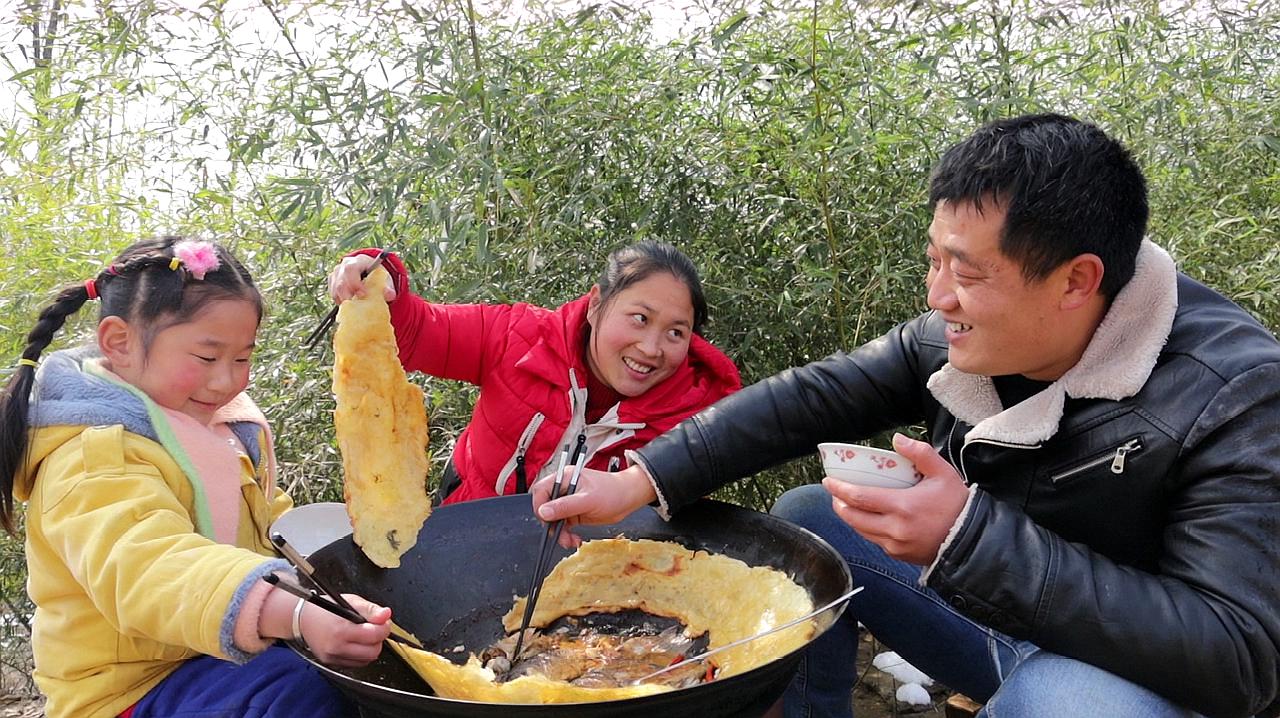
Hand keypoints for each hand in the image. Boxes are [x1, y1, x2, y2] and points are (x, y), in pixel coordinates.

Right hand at [299, 594, 391, 667]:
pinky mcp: (332, 663)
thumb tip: (386, 615)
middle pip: (373, 651)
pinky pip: (356, 663)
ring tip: (363, 634)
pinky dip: (361, 654)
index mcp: (341, 630)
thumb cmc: (325, 608)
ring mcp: (333, 657)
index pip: (374, 635)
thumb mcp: (350, 601)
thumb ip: (370, 609)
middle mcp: (336, 647)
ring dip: (370, 647)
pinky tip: (355, 642)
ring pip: (366, 660)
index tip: (383, 622)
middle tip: (374, 628)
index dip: (384, 627)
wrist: (301, 619)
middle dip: (378, 639)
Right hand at [327, 254, 396, 303]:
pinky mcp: (333, 283)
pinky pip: (333, 294)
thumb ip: (388, 287)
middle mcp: (343, 266)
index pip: (350, 269)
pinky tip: (351, 304)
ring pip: (335, 290)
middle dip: (348, 296)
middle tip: (357, 306)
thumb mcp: (385, 279)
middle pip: (340, 282)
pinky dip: (341, 301)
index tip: (362, 294)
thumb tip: (390, 294)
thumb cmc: (377, 275)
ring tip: (356, 306)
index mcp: (357, 261)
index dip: (354, 283)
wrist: (369, 273)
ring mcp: (336, 274)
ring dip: (344, 300)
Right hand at [532, 465, 657, 548]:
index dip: (540, 506)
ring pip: (553, 519)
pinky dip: (566, 535)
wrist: (628, 498)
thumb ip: (565, 506)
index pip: (541, 491)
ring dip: (559, 532)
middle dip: (551, 523)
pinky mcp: (574, 513)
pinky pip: (563, 526)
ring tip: (569, 541)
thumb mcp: (588, 500)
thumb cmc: (612, 492)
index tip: (546, 520)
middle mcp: (564, 489)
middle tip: (559, 535)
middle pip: (545, 507)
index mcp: (564, 478)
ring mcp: (568, 502)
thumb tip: (543, 512)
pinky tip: (574, 539)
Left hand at [822, 433, 969, 565]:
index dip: (839, 489)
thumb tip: (897, 439)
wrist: (973, 541)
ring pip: (861, 531)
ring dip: (850, 517)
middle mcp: (894, 529)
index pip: (859, 498)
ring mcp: (895, 545)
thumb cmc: (958, 505)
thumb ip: (920, 453)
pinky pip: (874, 540)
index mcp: (902, 507)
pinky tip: (867, 518)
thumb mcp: (943, 473)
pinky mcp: (899, 555)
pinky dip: (866, 528)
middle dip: (838, 504)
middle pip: (853, 517)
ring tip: (845, 503)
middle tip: (833, 492)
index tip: (828, 481)